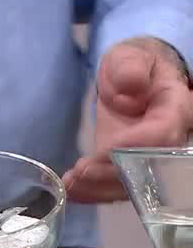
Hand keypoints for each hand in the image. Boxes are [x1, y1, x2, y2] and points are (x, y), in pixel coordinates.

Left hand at [63, 37, 191, 202]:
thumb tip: (132, 86)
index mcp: (175, 108)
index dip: (136, 144)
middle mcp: (170, 138)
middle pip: (150, 165)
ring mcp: (151, 156)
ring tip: (71, 185)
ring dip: (101, 188)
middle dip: (115, 173)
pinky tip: (72, 191)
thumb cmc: (133, 64)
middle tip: (81, 172)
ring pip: (135, 183)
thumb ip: (130, 67)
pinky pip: (119, 185)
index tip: (106, 148)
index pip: (163, 132)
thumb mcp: (129, 56)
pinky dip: (94, 192)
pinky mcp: (132, 165)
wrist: (131, 79)